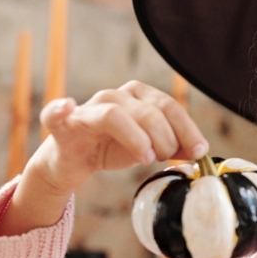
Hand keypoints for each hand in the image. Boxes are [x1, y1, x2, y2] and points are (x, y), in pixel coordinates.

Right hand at [31, 80, 207, 194]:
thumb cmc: (113, 148)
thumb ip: (174, 146)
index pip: (170, 106)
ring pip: (116, 114)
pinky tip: (66, 107)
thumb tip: (200, 151)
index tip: (200, 151)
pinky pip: (57, 113)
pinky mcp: (63, 125)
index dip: (188, 130)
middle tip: (164, 158)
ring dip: (137, 138)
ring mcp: (88, 108)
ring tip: (145, 157)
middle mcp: (115, 95)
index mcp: (139, 95)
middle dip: (165, 139)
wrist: (73, 162)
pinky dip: (60, 108)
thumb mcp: (150, 148)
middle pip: (150, 111)